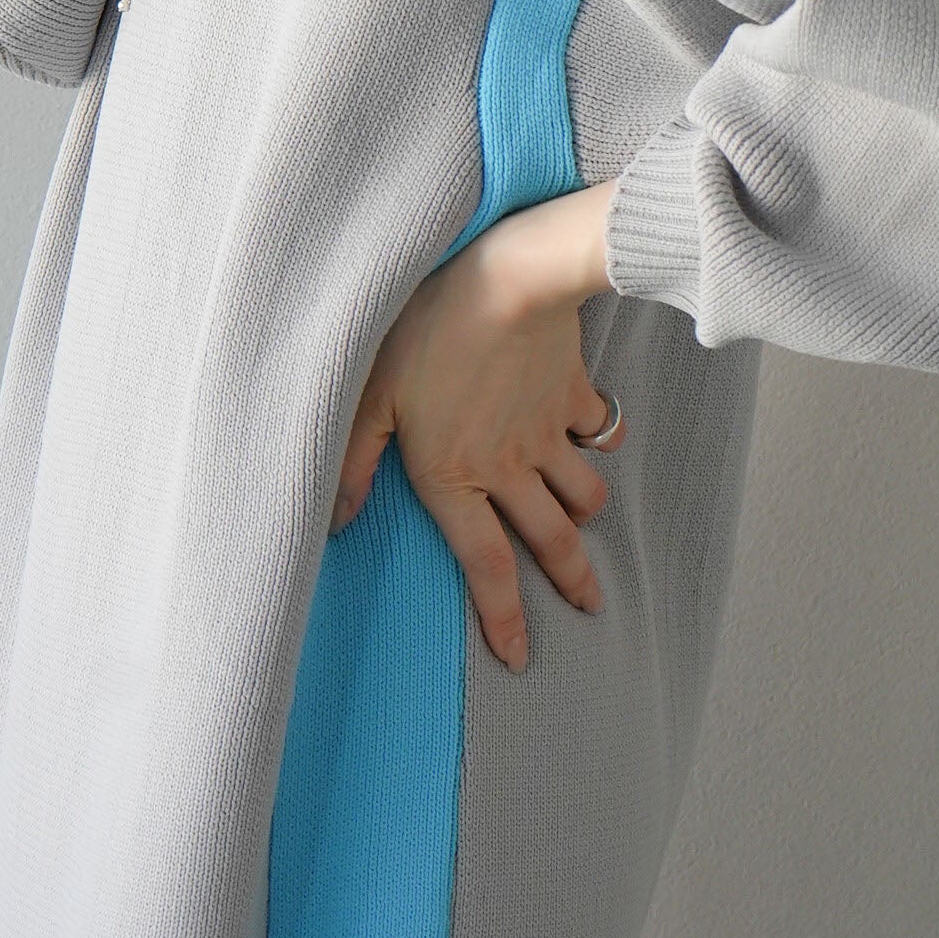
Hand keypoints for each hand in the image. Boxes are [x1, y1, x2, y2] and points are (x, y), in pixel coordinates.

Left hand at [330, 220, 618, 672]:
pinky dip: (603, 442)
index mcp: (454, 476)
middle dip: (572, 582)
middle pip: (550, 541)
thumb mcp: (370, 396)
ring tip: (584, 526)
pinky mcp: (573, 394)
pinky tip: (598, 442)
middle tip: (589, 608)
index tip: (519, 657)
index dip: (503, 618)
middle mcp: (509, 467)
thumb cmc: (428, 332)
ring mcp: (547, 433)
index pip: (484, 565)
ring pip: (583, 495)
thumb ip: (353, 461)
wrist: (509, 280)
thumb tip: (335, 522)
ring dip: (587, 517)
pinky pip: (599, 431)